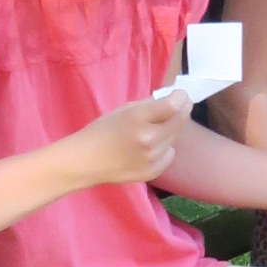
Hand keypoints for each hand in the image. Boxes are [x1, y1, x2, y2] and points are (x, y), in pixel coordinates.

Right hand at [71, 94, 188, 186]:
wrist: (85, 161)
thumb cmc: (102, 130)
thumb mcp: (124, 110)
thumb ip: (150, 104)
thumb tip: (173, 98)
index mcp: (138, 119)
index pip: (173, 106)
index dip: (181, 97)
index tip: (180, 94)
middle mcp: (148, 139)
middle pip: (180, 120)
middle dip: (181, 110)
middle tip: (177, 107)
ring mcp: (151, 158)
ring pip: (175, 137)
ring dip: (171, 130)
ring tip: (155, 129)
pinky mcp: (152, 172)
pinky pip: (169, 154)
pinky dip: (164, 148)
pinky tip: (150, 148)